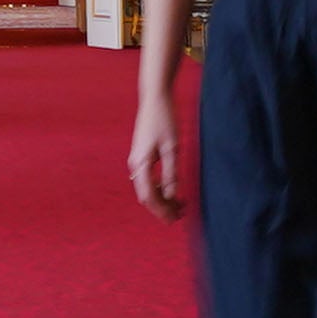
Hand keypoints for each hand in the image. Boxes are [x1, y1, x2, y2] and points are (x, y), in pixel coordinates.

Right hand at [128, 86, 184, 220]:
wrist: (155, 98)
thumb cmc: (165, 119)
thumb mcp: (172, 148)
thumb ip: (171, 173)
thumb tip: (171, 195)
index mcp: (141, 164)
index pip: (149, 196)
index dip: (162, 210)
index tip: (175, 219)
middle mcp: (135, 165)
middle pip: (146, 196)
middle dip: (162, 208)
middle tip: (181, 215)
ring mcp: (137, 161)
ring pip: (147, 189)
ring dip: (162, 199)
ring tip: (180, 205)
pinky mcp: (142, 157)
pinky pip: (148, 180)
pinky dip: (159, 189)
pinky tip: (172, 191)